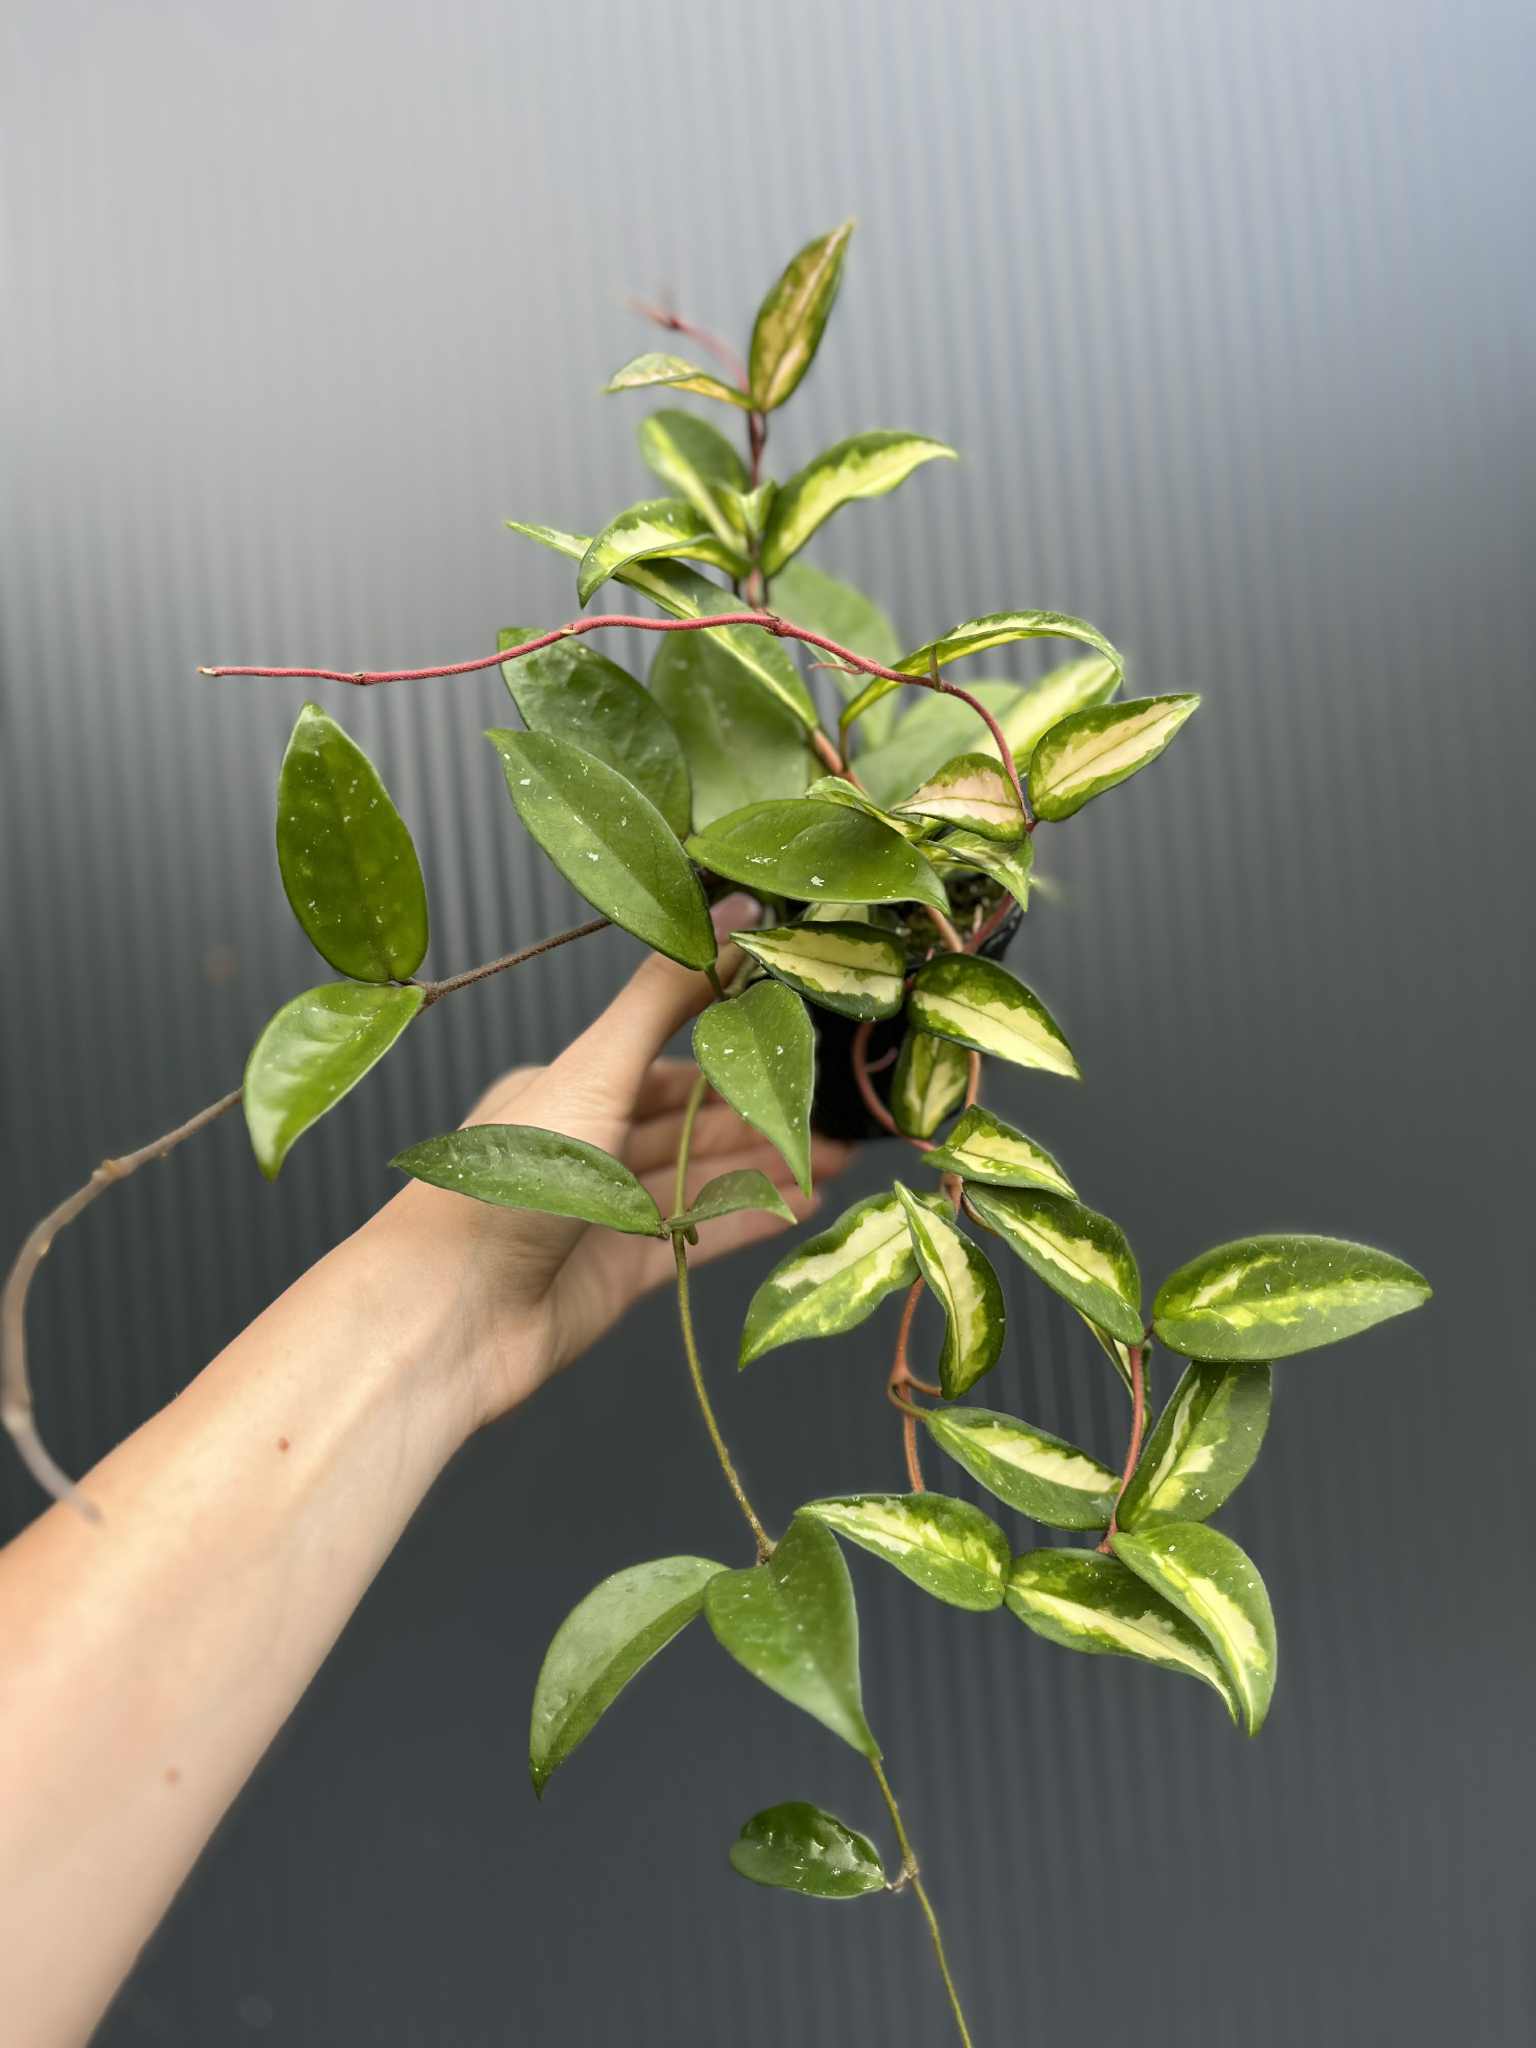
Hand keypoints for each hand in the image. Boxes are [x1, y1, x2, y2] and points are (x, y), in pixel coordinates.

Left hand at [358, 896, 854, 1433]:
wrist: (446, 1317)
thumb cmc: (506, 1181)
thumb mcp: (595, 1071)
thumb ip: (667, 997)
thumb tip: (731, 912)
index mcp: (567, 1085)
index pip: (666, 1056)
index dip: (734, 1043)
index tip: (804, 1030)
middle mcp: (585, 1144)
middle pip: (691, 1120)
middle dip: (763, 1111)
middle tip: (841, 1101)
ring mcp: (604, 1212)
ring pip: (702, 1178)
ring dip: (768, 1164)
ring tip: (843, 1151)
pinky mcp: (620, 1274)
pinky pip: (700, 1238)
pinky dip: (750, 1220)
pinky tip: (803, 1205)